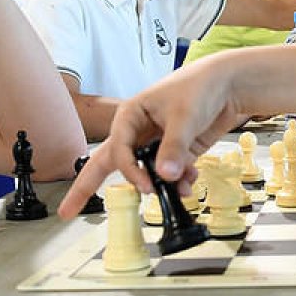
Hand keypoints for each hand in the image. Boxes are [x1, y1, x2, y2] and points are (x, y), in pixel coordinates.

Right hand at [58, 58, 247, 217]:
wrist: (229, 84)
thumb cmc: (199, 86)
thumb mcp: (184, 116)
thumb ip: (173, 148)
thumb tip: (164, 176)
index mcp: (130, 115)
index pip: (118, 151)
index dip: (131, 172)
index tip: (147, 187)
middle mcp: (138, 131)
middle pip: (109, 163)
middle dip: (87, 188)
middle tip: (66, 211)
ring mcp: (156, 143)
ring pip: (144, 172)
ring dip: (160, 187)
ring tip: (179, 192)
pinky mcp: (175, 151)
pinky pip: (169, 173)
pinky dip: (179, 182)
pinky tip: (190, 183)